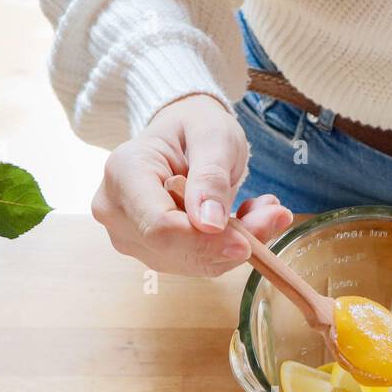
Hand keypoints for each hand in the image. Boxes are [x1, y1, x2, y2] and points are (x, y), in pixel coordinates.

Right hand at [91, 93, 292, 275]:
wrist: (182, 137)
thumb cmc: (194, 128)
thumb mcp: (213, 136)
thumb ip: (211, 176)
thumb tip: (210, 224)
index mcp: (124, 173)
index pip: (159, 226)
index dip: (204, 241)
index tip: (247, 240)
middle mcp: (116, 211)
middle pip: (173, 250)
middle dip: (228, 243)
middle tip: (274, 215)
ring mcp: (130, 236)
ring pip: (189, 263)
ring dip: (233, 246)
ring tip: (260, 210)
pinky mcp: (151, 252)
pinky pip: (196, 263)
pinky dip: (226, 249)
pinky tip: (243, 220)